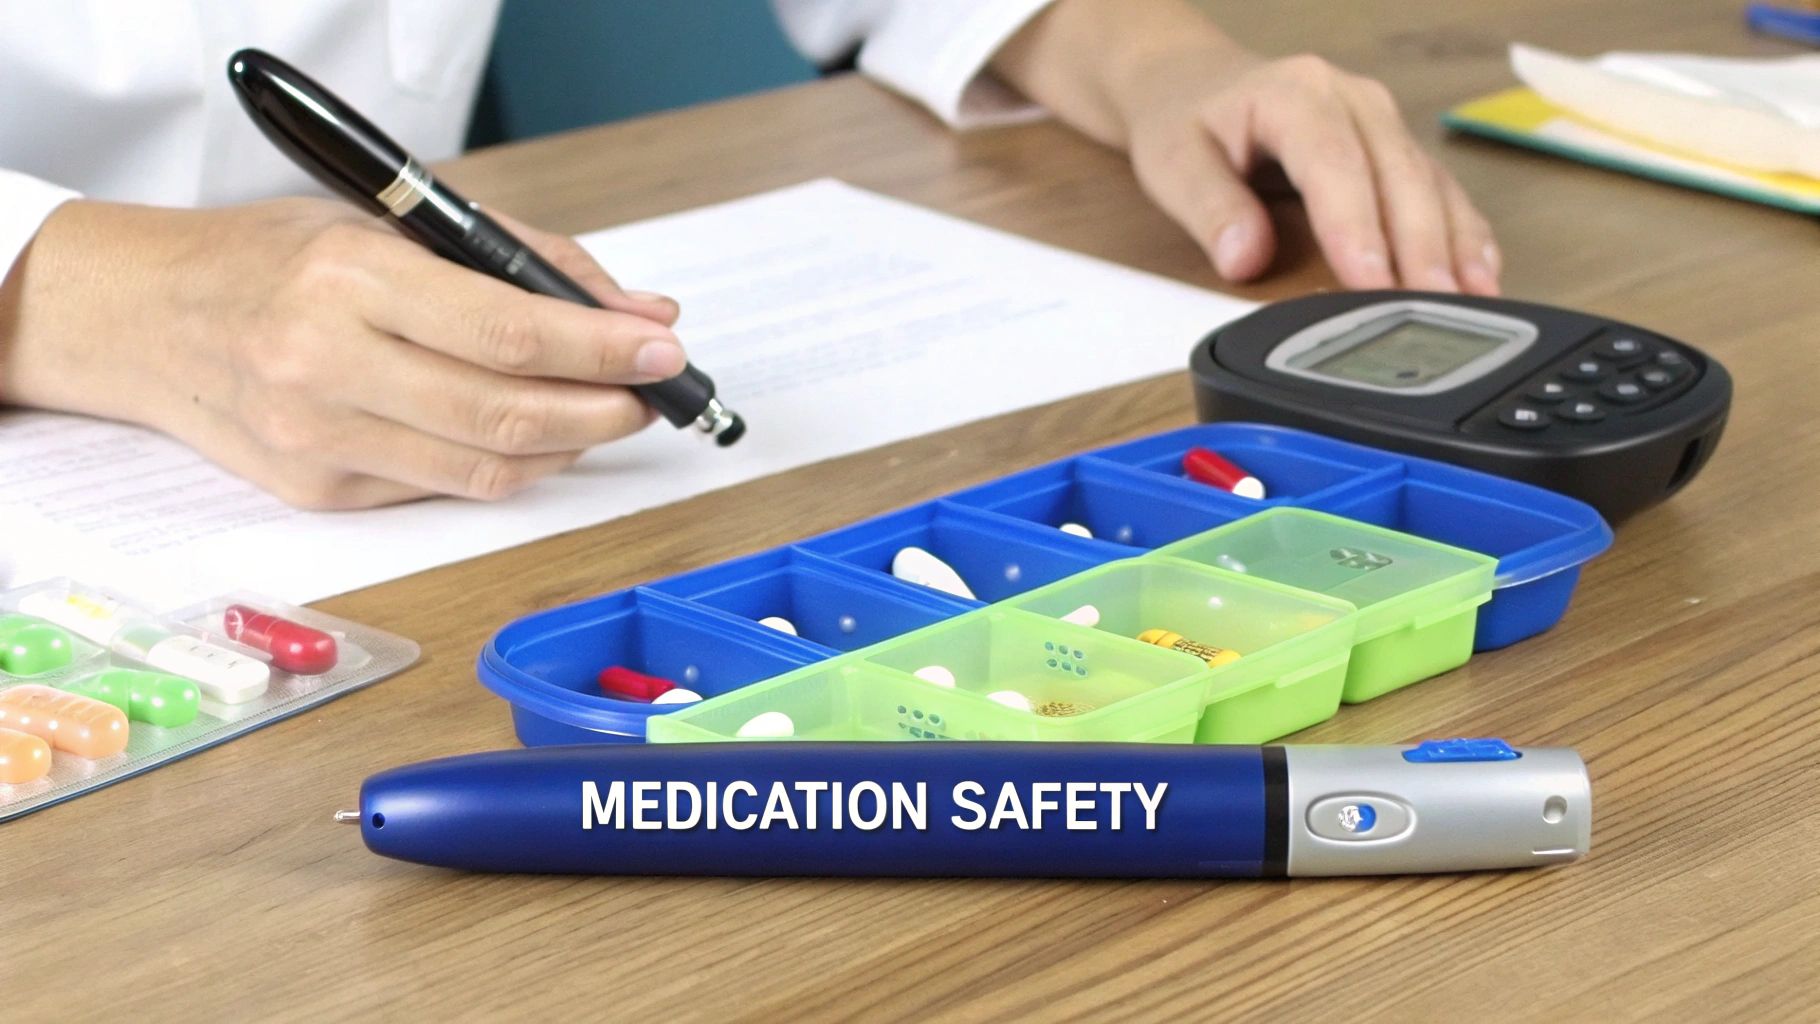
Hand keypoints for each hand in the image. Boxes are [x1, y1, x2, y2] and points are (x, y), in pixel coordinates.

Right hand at [0, 198, 684, 507]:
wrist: (143, 318)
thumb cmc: (274, 257)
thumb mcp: (388, 222)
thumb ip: (521, 261)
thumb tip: (637, 313)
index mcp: (346, 279)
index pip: (509, 333)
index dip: (602, 350)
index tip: (662, 349)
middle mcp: (327, 365)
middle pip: (510, 416)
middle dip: (605, 409)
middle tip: (652, 393)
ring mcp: (320, 441)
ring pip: (489, 470)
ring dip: (571, 447)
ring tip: (607, 413)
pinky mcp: (321, 492)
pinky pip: (448, 488)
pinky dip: (511, 467)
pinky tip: (537, 436)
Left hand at [1122, 50, 1499, 293]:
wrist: (1196, 84)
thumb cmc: (1187, 122)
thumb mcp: (1174, 162)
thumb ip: (1210, 209)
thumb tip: (1245, 258)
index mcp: (1296, 94)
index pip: (1335, 165)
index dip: (1358, 227)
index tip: (1372, 283)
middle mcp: (1352, 100)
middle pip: (1398, 175)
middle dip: (1421, 247)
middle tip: (1435, 308)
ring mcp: (1382, 122)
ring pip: (1430, 184)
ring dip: (1454, 246)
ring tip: (1472, 304)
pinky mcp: (1396, 149)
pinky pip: (1439, 191)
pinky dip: (1463, 236)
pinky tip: (1480, 277)